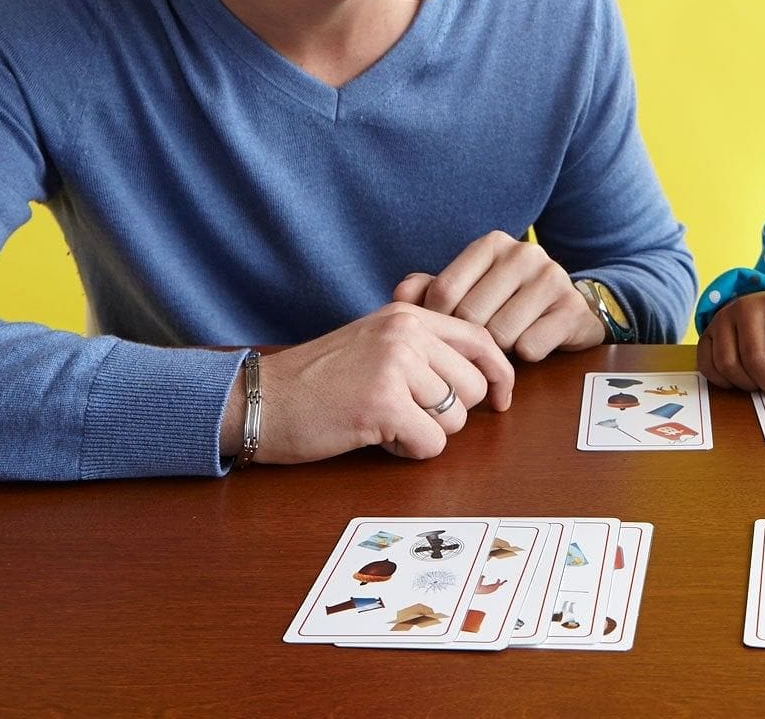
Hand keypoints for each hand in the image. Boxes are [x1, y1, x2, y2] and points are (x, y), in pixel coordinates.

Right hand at [220, 303, 514, 464]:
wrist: (262, 399)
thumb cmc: (317, 379)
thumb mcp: (375, 342)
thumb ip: (423, 347)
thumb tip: (482, 371)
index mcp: (409, 314)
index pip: (481, 339)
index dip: (500, 374)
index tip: (502, 399)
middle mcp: (407, 333)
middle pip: (472, 387)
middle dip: (449, 413)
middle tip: (407, 414)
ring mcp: (396, 366)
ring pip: (454, 419)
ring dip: (425, 433)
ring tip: (386, 422)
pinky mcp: (383, 404)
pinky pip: (431, 443)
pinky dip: (408, 450)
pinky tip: (377, 436)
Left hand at [392, 230, 606, 360]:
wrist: (565, 308)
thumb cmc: (506, 301)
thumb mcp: (467, 291)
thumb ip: (428, 290)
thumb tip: (399, 294)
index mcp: (492, 244)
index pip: (444, 291)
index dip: (439, 322)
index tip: (448, 332)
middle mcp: (524, 253)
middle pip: (472, 316)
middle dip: (471, 338)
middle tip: (479, 342)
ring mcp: (552, 278)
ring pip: (501, 334)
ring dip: (500, 348)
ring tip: (507, 338)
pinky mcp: (571, 309)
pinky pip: (530, 348)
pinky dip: (525, 354)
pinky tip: (531, 341)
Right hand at [697, 291, 764, 400]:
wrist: (752, 304)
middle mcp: (746, 307)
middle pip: (754, 358)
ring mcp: (722, 319)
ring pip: (728, 365)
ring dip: (747, 384)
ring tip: (759, 379)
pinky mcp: (705, 333)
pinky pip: (708, 367)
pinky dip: (724, 382)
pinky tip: (738, 378)